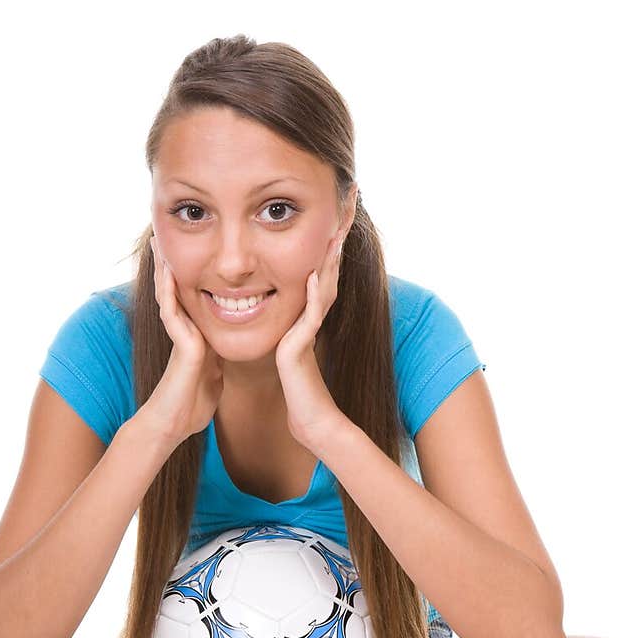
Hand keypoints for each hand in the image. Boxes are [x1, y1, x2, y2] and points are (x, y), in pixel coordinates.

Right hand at [142, 238, 224, 445]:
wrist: (176, 424)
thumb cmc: (191, 406)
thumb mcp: (212, 377)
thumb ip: (215, 363)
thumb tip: (222, 358)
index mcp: (196, 337)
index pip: (193, 299)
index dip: (193, 277)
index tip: (196, 254)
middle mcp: (184, 332)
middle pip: (177, 291)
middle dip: (173, 266)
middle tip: (166, 238)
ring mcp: (180, 337)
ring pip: (169, 295)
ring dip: (164, 270)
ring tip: (159, 244)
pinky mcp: (181, 345)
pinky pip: (172, 312)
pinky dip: (168, 291)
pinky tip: (167, 272)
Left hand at [275, 234, 346, 449]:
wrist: (311, 422)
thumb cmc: (301, 396)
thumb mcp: (293, 359)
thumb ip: (293, 341)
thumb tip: (289, 332)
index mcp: (308, 320)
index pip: (318, 276)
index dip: (326, 249)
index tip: (332, 222)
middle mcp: (313, 321)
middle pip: (327, 273)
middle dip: (335, 243)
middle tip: (349, 214)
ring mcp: (310, 332)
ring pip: (323, 288)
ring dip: (328, 260)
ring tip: (335, 232)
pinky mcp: (304, 346)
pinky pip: (310, 314)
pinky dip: (312, 293)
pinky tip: (312, 273)